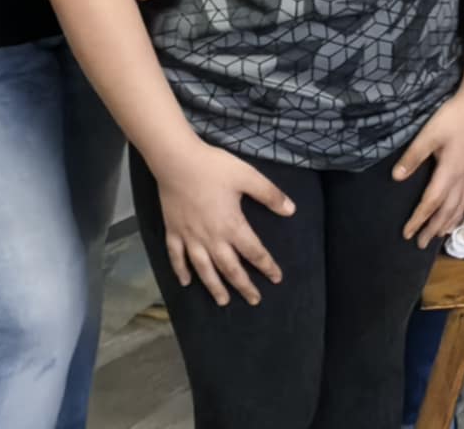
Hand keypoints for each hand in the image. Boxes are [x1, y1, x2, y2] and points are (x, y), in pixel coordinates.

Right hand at [151, 139, 293, 306]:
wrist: (177, 161)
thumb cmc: (215, 168)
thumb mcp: (249, 177)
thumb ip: (270, 195)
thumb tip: (291, 211)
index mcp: (231, 225)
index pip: (253, 252)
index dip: (266, 266)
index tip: (276, 278)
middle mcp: (210, 238)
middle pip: (229, 268)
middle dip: (243, 286)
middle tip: (254, 300)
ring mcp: (189, 237)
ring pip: (203, 269)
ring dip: (214, 287)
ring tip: (223, 301)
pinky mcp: (173, 232)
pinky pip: (176, 257)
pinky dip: (181, 271)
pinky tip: (185, 282)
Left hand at [394, 88, 463, 247]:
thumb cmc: (454, 116)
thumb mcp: (429, 133)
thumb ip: (413, 156)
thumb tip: (396, 177)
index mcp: (450, 171)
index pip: (431, 202)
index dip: (419, 219)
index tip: (407, 234)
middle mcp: (463, 177)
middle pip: (447, 210)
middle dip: (433, 228)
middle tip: (421, 244)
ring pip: (461, 205)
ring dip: (449, 222)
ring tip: (439, 235)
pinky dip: (463, 208)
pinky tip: (460, 209)